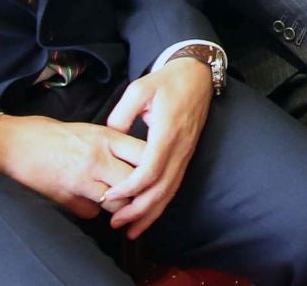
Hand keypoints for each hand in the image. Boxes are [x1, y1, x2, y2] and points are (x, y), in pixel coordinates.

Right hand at [0, 113, 145, 219]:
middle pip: (135, 182)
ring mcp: (82, 180)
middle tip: (139, 192)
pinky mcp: (67, 197)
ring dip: (119, 205)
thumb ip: (111, 144)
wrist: (15, 144)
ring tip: (116, 200)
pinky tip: (89, 202)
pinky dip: (93, 210)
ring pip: (117, 202)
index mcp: (105, 137)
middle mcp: (97, 159)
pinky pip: (91, 212)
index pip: (144, 153)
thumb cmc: (50, 133)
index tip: (156, 168)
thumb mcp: (87, 129)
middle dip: (140, 190)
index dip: (155, 164)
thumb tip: (131, 159)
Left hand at [98, 59, 214, 237]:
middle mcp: (179, 148)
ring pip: (170, 191)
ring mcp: (185, 154)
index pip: (150, 170)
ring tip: (130, 229)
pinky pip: (174, 185)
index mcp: (167, 132)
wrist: (197, 76)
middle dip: (138, 210)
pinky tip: (148, 214)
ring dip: (150, 213)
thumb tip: (109, 134)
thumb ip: (123, 112)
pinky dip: (161, 203)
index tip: (109, 195)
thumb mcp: (140, 88)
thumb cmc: (167, 81)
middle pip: (161, 188)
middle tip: (115, 223)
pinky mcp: (186, 156)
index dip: (129, 187)